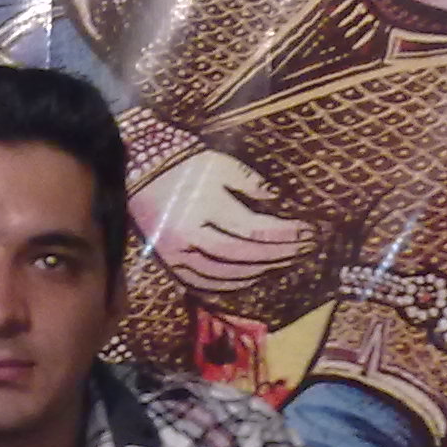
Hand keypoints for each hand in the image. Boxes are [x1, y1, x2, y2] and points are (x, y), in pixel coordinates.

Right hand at [131, 150, 316, 293]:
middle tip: (304, 249)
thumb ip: (250, 182)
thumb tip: (279, 200)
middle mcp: (189, 234)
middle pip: (243, 254)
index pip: (254, 229)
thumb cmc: (183, 163)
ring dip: (258, 271)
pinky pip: (203, 283)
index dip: (285, 234)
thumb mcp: (218, 163)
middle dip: (278, 254)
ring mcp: (176, 253)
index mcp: (203, 205)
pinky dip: (230, 284)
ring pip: (224, 273)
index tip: (309, 231)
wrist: (137, 172)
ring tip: (283, 262)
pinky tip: (250, 277)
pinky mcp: (169, 262)